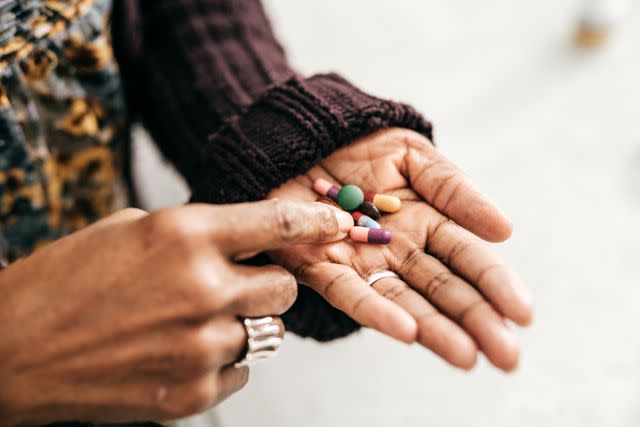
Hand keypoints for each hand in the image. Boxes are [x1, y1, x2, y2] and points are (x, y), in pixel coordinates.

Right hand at [0, 200, 351, 424]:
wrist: (12, 349)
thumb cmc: (65, 282)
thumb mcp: (130, 230)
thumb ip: (195, 234)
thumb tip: (246, 243)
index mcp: (185, 235)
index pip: (276, 225)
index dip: (314, 224)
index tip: (338, 226)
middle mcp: (202, 288)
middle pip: (285, 287)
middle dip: (271, 283)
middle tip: (237, 283)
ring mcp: (201, 345)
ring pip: (266, 331)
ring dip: (242, 323)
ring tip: (192, 320)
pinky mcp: (194, 390)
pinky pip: (241, 370)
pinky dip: (222, 360)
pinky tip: (178, 351)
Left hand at [268, 128, 532, 371]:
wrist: (302, 136)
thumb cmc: (360, 145)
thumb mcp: (414, 155)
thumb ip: (454, 189)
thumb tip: (504, 230)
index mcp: (425, 224)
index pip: (467, 258)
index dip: (495, 284)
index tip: (523, 314)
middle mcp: (397, 252)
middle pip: (441, 290)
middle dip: (475, 322)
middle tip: (508, 358)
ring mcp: (360, 263)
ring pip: (402, 301)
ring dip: (434, 329)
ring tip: (466, 356)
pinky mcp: (319, 266)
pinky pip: (348, 292)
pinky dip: (375, 311)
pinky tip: (406, 330)